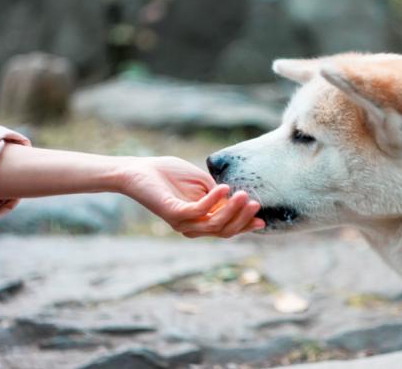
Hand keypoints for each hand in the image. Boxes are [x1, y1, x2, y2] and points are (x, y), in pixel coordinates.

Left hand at [116, 157, 264, 237]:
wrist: (140, 169)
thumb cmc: (169, 174)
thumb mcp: (202, 184)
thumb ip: (218, 194)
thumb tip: (237, 199)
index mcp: (200, 221)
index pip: (226, 229)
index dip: (245, 225)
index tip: (262, 219)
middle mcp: (192, 227)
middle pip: (224, 231)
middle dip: (242, 219)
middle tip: (256, 203)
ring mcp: (182, 222)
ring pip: (215, 224)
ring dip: (232, 210)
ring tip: (244, 195)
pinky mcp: (173, 213)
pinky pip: (199, 210)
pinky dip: (214, 200)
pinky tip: (224, 188)